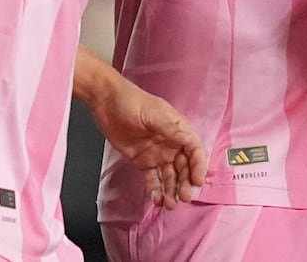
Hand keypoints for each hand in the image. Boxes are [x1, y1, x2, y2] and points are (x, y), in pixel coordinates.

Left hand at [87, 77, 207, 209]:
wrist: (106, 102)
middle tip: (182, 197)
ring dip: (172, 190)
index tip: (197, 181)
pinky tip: (157, 199)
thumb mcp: (155, 114)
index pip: (195, 150)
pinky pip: (153, 179)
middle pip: (184, 167)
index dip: (199, 166)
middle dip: (185, 183)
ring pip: (170, 177)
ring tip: (169, 204)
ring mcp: (158, 154)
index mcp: (179, 129)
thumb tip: (188, 141)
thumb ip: (172, 129)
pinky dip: (156, 190)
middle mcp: (172, 144)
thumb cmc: (133, 102)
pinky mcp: (143, 162)